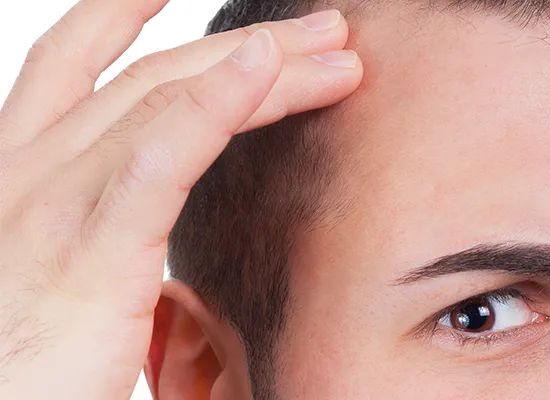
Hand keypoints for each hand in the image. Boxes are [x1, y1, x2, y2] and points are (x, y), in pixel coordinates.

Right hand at [0, 1, 361, 397]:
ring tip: (335, 49)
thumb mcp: (63, 287)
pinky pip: (161, 152)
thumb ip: (105, 251)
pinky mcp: (89, 247)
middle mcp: (30, 170)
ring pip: (169, 97)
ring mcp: (54, 200)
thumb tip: (163, 267)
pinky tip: (266, 67)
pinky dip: (218, 102)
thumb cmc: (19, 375)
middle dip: (243, 42)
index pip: (81, 70)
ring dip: (264, 66)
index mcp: (23, 178)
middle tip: (318, 27)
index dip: (128, 18)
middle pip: (150, 74)